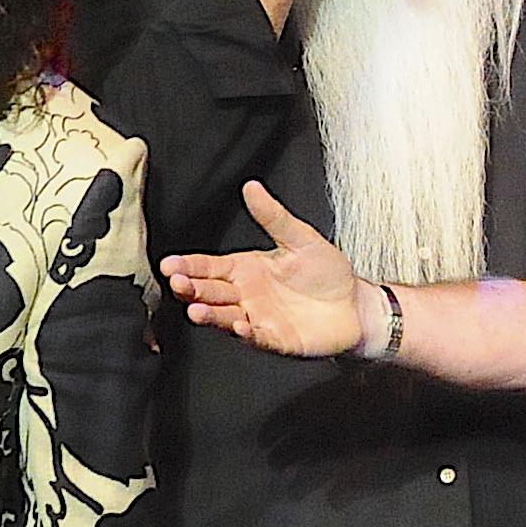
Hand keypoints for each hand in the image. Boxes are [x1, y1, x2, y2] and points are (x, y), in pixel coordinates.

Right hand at [162, 180, 367, 358]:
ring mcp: (258, 318)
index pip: (209, 267)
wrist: (356, 304)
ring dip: (210, 314)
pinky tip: (239, 325)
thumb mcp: (300, 238)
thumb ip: (273, 217)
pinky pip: (257, 337)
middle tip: (177, 283)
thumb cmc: (327, 272)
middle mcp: (246, 295)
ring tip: (196, 309)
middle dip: (191, 288)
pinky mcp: (276, 339)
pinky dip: (246, 333)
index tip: (169, 264)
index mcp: (246, 269)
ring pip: (226, 317)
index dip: (189, 266)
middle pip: (211, 292)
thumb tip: (251, 187)